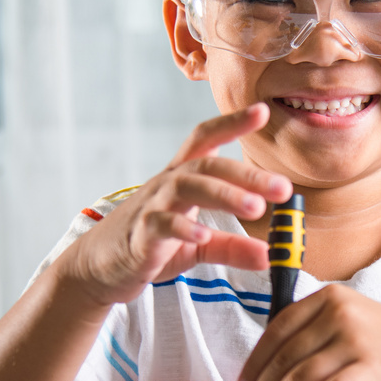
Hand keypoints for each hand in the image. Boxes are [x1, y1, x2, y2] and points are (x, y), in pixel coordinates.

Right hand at [58, 103, 292, 306]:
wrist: (97, 268)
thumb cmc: (148, 245)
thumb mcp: (196, 245)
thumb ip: (230, 246)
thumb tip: (270, 254)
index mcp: (181, 179)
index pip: (206, 140)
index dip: (231, 123)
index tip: (262, 112)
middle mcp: (167, 185)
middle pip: (206, 165)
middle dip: (245, 173)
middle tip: (283, 187)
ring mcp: (151, 207)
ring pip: (187, 187)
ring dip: (224, 194)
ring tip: (256, 207)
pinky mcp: (139, 236)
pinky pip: (161, 224)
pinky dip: (184, 227)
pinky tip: (205, 233)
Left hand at [235, 284, 380, 380]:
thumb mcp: (348, 327)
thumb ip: (311, 342)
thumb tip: (266, 380)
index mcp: (328, 299)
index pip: (277, 331)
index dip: (254, 363)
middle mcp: (340, 313)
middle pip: (285, 359)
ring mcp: (357, 338)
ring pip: (301, 379)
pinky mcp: (374, 366)